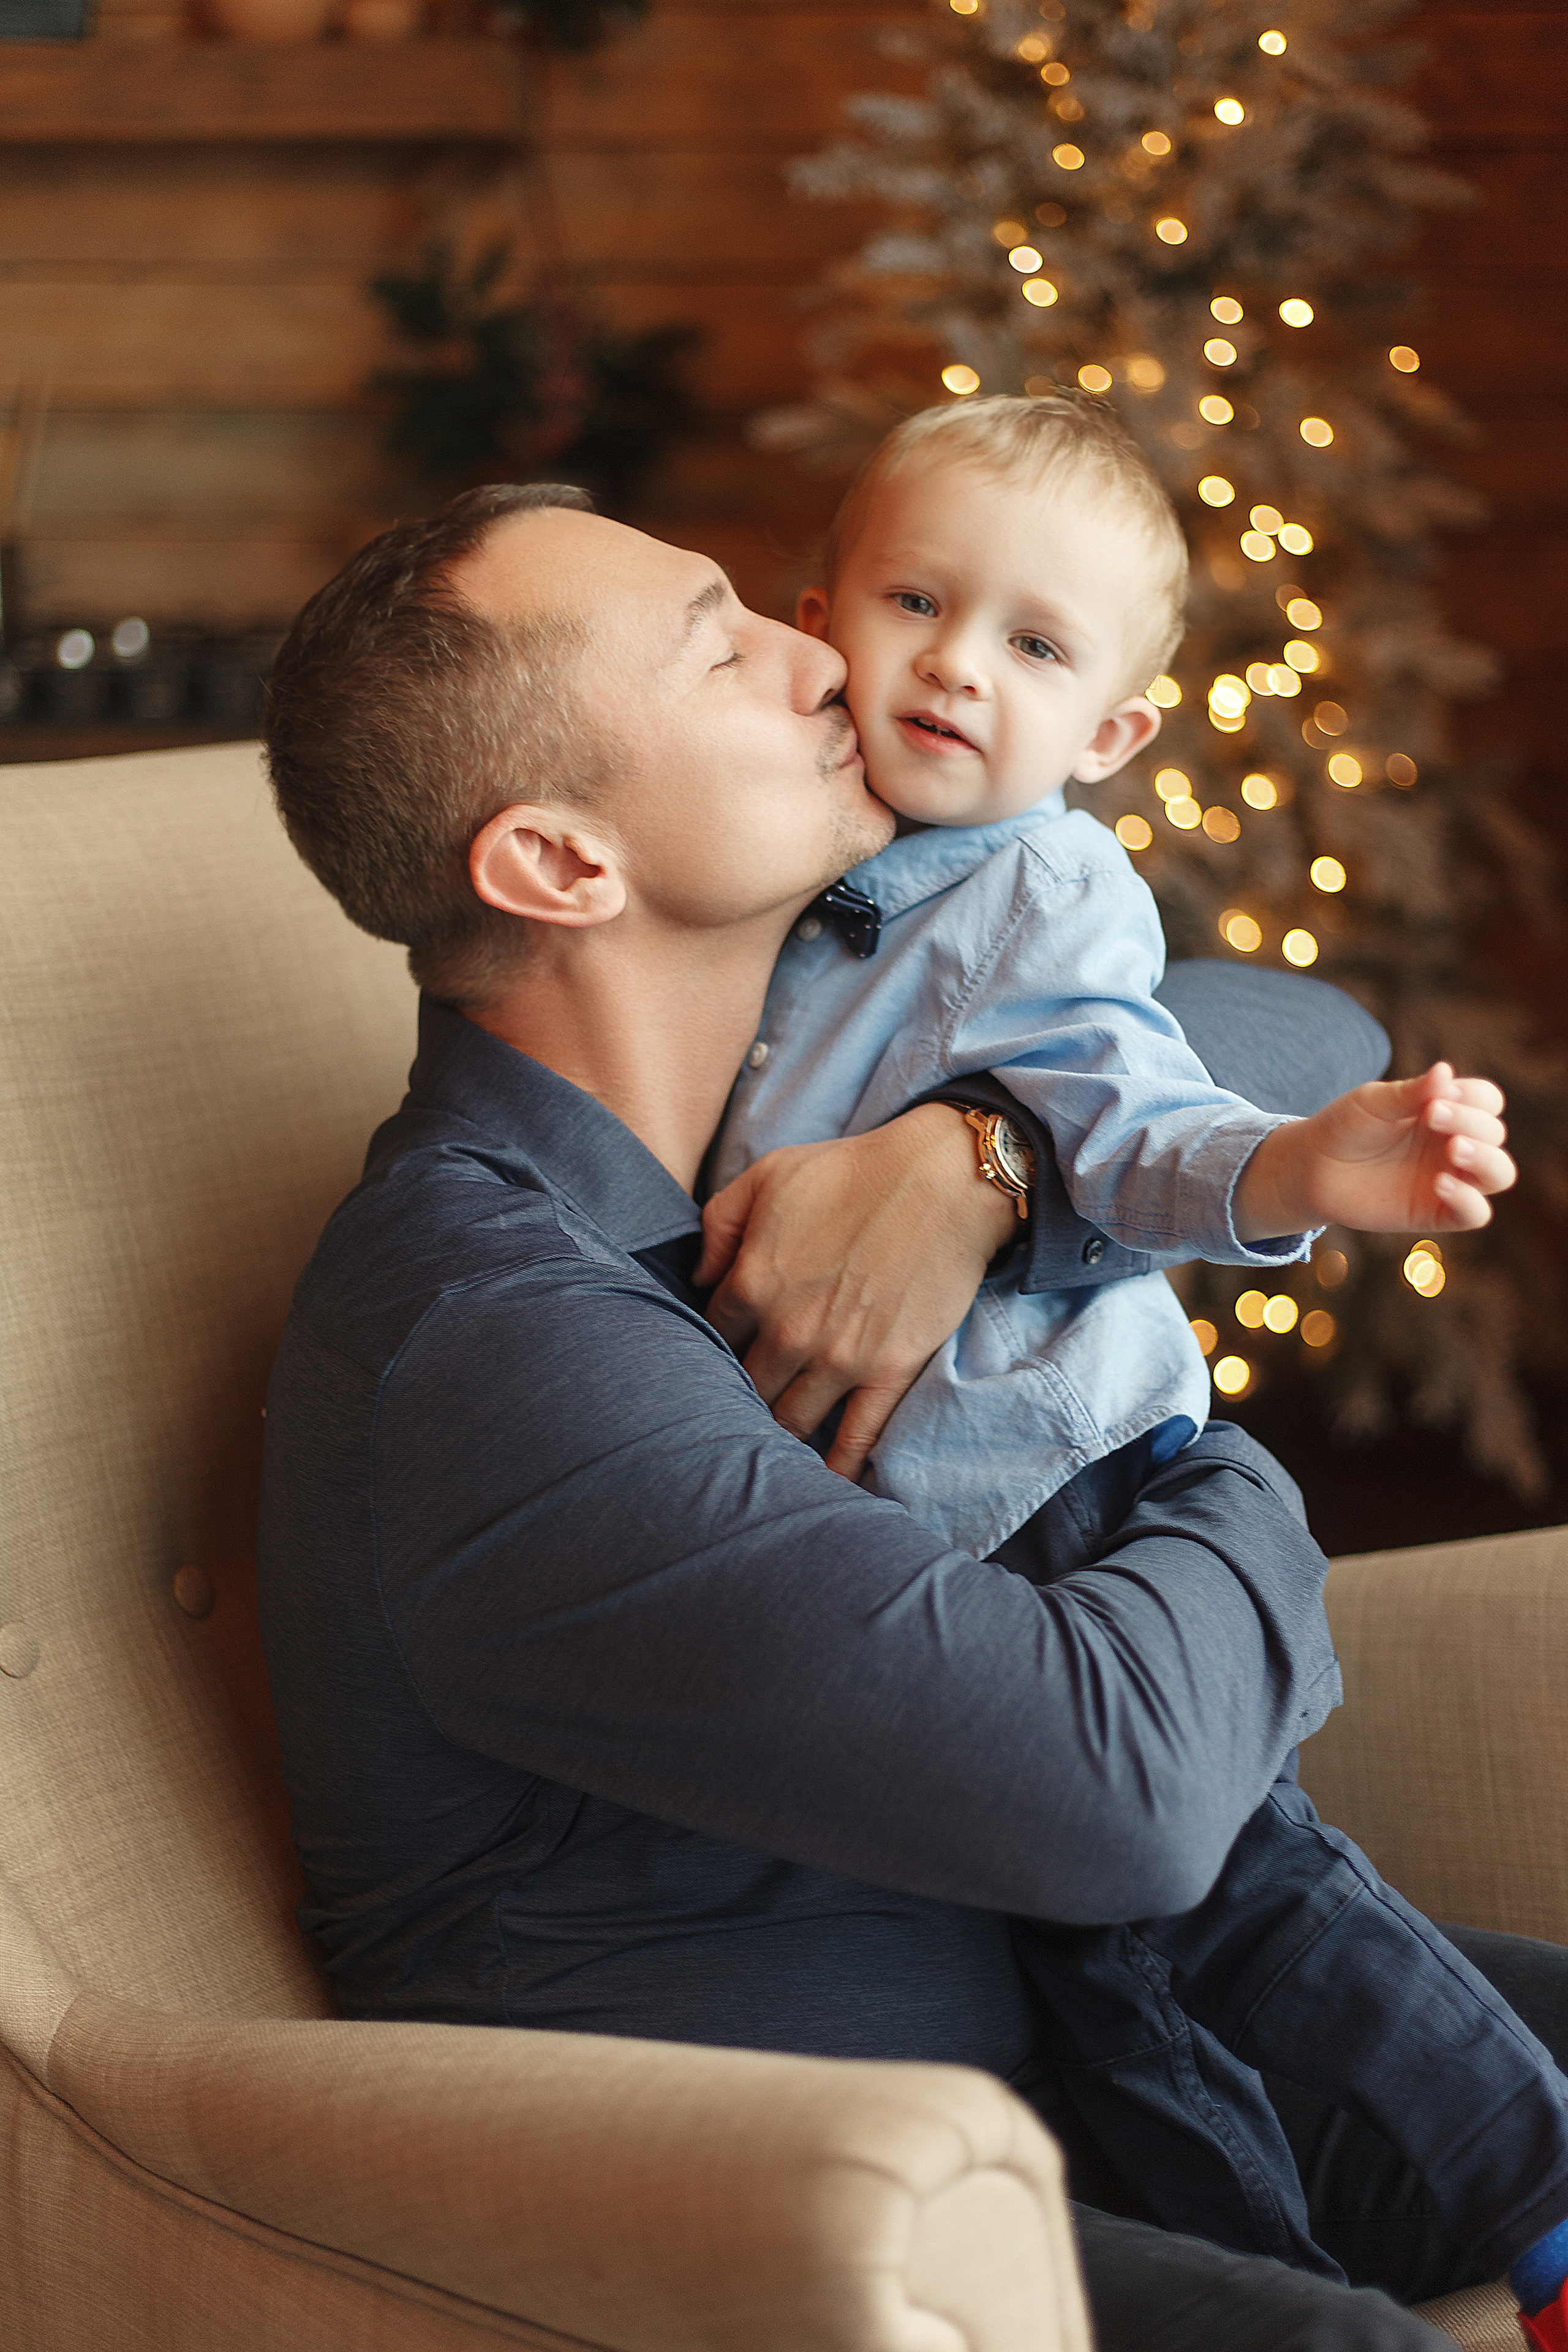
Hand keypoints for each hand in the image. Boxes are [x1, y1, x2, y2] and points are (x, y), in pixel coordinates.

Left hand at [695, 1104, 1017, 1478]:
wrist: (943, 1180)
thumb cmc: (851, 1172)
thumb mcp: (766, 1175)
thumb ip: (717, 1224)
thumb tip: (697, 1278)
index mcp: (751, 1282)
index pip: (710, 1337)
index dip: (710, 1346)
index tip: (713, 1355)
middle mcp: (788, 1331)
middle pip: (744, 1389)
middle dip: (732, 1402)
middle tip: (728, 1416)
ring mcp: (839, 1358)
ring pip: (789, 1421)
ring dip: (774, 1438)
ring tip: (763, 1455)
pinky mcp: (888, 1372)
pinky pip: (856, 1436)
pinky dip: (836, 1467)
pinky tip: (820, 1486)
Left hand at [1235, 1063, 1515, 1240]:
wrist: (1312, 1167)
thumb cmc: (1345, 1127)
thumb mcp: (1373, 1102)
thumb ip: (1411, 1092)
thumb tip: (1445, 1071)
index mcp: (1447, 1110)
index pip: (1487, 1100)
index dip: (1473, 1096)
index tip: (1438, 1095)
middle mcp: (1455, 1143)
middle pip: (1495, 1133)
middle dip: (1472, 1122)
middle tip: (1432, 1115)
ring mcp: (1450, 1178)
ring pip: (1499, 1173)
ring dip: (1485, 1159)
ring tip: (1453, 1149)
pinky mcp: (1437, 1212)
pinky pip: (1477, 1213)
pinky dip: (1469, 1199)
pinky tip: (1440, 1184)